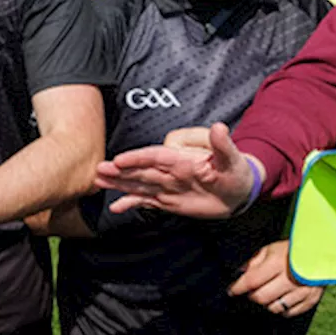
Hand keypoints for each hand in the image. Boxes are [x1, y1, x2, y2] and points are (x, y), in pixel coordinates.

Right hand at [94, 123, 258, 217]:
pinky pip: (146, 201)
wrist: (237, 192)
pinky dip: (131, 203)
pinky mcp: (168, 200)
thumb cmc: (236, 171)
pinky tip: (116, 207)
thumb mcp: (233, 158)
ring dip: (120, 183)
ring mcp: (167, 186)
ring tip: (98, 181)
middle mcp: (170, 172)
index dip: (138, 159)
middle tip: (100, 170)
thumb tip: (220, 127)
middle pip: (141, 170)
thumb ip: (223, 145)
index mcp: (182, 160)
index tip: (120, 161)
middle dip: (120, 170)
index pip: (156, 157)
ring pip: (139, 184)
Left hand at [229, 240, 322, 317]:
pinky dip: (282, 308)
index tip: (231, 291)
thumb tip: (239, 274)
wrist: (322, 253)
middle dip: (252, 296)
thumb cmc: (293, 250)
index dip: (238, 288)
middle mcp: (290, 278)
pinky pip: (289, 313)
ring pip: (275, 308)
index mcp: (277, 263)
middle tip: (253, 291)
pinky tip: (282, 298)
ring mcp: (302, 291)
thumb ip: (253, 262)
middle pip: (261, 298)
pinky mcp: (311, 299)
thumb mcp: (270, 249)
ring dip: (267, 303)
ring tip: (270, 292)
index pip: (252, 281)